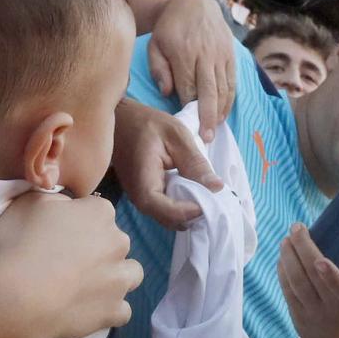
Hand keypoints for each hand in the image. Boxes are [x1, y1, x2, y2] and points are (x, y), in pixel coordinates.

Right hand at [0, 192, 140, 337]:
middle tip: (67, 261)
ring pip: (130, 274)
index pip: (96, 210)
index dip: (77, 221)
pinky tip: (87, 310)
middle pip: (114, 241)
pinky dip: (108, 309)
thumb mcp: (26, 203)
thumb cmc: (16, 245)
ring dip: (114, 277)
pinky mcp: (115, 311)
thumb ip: (55, 200)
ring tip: (86, 286)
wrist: (14, 300)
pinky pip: (121, 310)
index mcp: (100, 212)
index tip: (57, 234)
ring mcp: (120, 279)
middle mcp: (118, 243)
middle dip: (98, 248)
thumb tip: (65, 207)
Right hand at [113, 98, 223, 228]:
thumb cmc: (147, 123)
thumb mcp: (177, 136)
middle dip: (191, 216)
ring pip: (165, 216)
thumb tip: (217, 188)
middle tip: (214, 203)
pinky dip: (179, 205)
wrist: (121, 118)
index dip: (188, 212)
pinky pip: (162, 207)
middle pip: (167, 219)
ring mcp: (138, 197)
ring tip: (206, 198)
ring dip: (186, 212)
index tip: (209, 201)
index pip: (166, 211)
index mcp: (143, 182)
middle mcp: (137, 196)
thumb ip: (196, 163)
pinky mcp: (142, 194)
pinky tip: (193, 193)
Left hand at [147, 0, 237, 139]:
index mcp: (184, 53)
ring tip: (214, 130)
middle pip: (209, 91)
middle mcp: (205, 55)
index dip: (187, 108)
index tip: (184, 125)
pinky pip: (232, 82)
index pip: (187, 87)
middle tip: (206, 138)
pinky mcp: (231, 55)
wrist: (195, 3)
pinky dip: (229, 100)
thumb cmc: (170, 28)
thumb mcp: (155, 44)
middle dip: (207, 117)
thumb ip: (158, 69)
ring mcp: (221, 55)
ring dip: (220, 112)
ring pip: (224, 89)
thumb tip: (166, 93)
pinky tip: (223, 114)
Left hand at [277, 223, 338, 337]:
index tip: (321, 261)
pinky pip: (286, 288)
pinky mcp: (295, 312)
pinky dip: (282, 269)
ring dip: (288, 257)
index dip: (330, 276)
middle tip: (297, 228)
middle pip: (312, 278)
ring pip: (295, 282)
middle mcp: (331, 307)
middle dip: (301, 250)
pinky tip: (283, 254)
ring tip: (287, 238)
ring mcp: (311, 311)